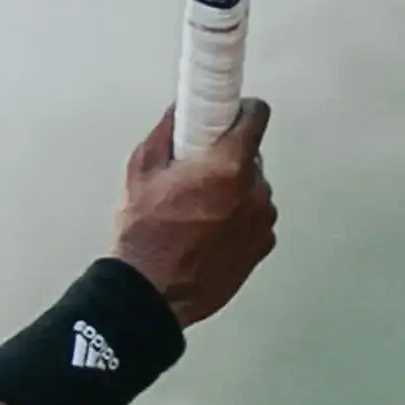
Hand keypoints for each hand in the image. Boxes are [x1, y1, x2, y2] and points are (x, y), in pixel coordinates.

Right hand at [114, 101, 274, 328]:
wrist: (151, 293)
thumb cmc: (145, 237)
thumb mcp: (141, 171)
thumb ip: (166, 132)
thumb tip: (178, 112)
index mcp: (228, 166)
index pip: (257, 115)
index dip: (242, 111)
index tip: (231, 114)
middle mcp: (254, 191)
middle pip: (251, 155)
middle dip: (228, 158)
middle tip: (197, 173)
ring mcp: (262, 221)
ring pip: (254, 189)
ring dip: (234, 191)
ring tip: (197, 210)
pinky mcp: (263, 247)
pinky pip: (255, 218)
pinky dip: (238, 220)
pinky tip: (208, 232)